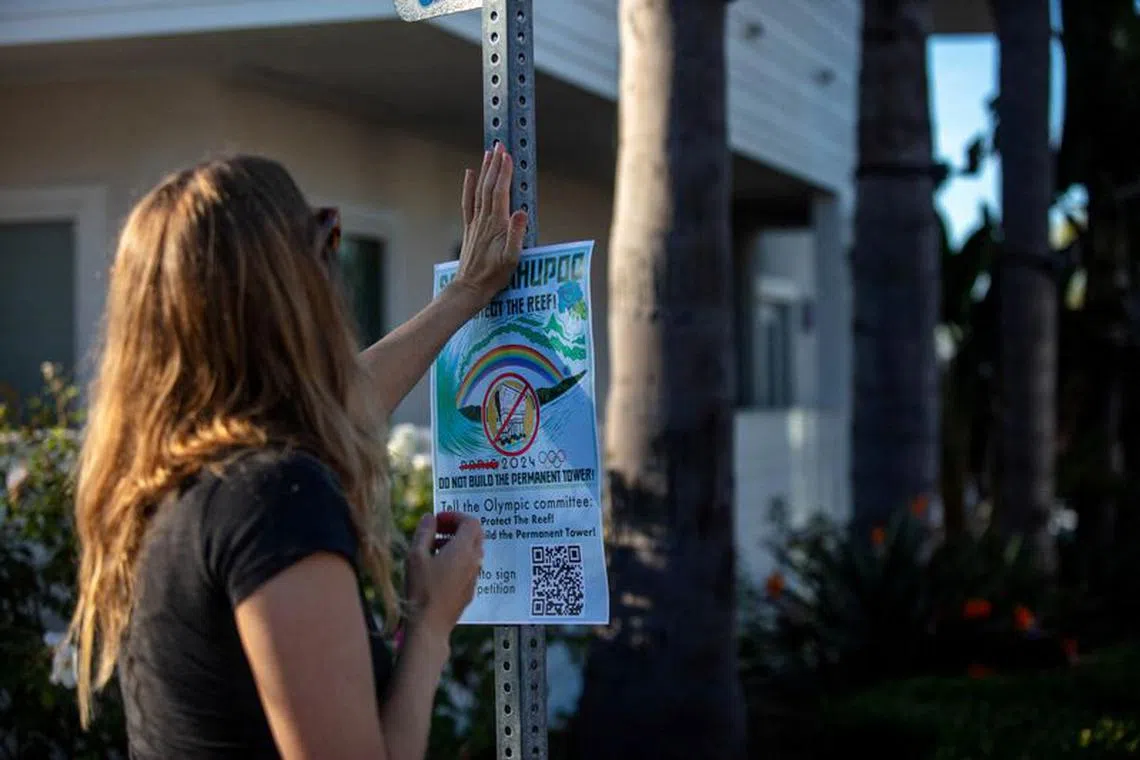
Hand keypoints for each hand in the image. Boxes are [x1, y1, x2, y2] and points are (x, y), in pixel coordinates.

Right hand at [405, 512, 483, 639]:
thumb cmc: (421, 590)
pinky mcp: (470, 590)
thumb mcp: (416, 555)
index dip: (455, 516)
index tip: (438, 520)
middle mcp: (475, 561)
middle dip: (457, 528)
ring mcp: (474, 577)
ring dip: (456, 544)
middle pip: (475, 535)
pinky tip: (438, 569)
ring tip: (433, 550)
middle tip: (438, 531)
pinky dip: (458, 559)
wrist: (430, 625)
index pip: (471, 521)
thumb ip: (424, 532)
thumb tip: (430, 518)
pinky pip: (469, 566)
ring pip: (472, 551)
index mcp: (464, 549)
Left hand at [452, 143, 528, 302]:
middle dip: (495, 164)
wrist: (470, 287)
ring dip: (485, 170)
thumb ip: (517, 234)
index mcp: (496, 224)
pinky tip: (470, 174)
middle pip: (489, 186)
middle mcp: (484, 219)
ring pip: (480, 190)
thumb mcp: (512, 258)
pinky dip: (469, 186)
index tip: (508, 155)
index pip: (501, 192)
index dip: (504, 172)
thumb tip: (521, 212)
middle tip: (500, 145)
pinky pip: (468, 202)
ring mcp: (475, 223)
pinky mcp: (470, 228)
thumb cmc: (494, 276)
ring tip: (489, 152)